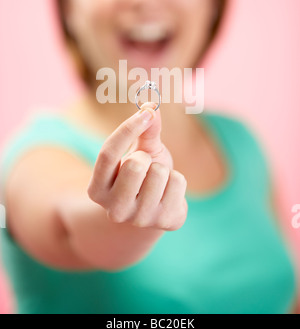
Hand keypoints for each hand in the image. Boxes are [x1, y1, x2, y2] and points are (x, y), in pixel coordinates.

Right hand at [88, 102, 187, 230]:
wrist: (155, 210)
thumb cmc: (143, 175)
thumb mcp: (140, 150)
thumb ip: (144, 129)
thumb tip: (151, 106)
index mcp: (97, 189)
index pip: (107, 154)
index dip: (127, 129)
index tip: (146, 112)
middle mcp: (114, 209)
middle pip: (134, 166)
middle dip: (146, 157)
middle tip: (146, 166)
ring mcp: (139, 219)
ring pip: (159, 173)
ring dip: (163, 169)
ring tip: (158, 180)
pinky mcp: (164, 222)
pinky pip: (178, 183)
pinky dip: (178, 180)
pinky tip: (169, 192)